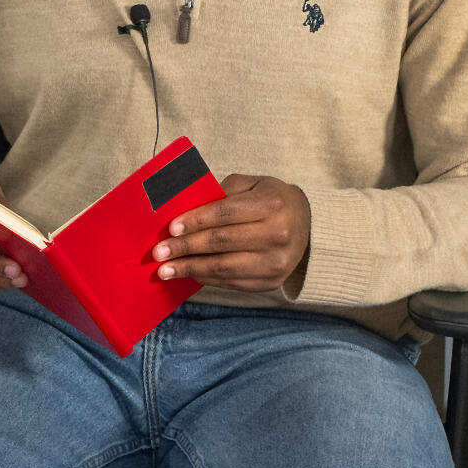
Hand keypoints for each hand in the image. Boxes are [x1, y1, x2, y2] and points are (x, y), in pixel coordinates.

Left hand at [151, 174, 310, 293]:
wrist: (308, 225)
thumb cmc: (271, 199)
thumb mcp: (251, 185)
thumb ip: (221, 194)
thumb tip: (182, 210)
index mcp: (271, 205)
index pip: (225, 214)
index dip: (195, 221)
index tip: (170, 228)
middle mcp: (277, 235)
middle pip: (222, 243)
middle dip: (186, 248)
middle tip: (159, 252)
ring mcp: (276, 262)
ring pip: (225, 268)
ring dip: (190, 269)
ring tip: (165, 270)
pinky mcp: (271, 282)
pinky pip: (232, 282)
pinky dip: (207, 278)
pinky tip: (189, 274)